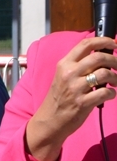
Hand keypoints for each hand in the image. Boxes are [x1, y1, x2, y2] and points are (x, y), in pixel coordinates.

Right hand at [27, 35, 116, 160]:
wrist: (50, 120)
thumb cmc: (59, 98)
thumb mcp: (63, 77)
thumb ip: (80, 66)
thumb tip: (103, 57)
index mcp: (64, 64)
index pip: (85, 44)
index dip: (103, 41)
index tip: (113, 44)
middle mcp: (69, 74)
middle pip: (99, 57)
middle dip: (115, 60)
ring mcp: (75, 88)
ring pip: (105, 74)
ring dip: (116, 78)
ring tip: (115, 83)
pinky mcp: (83, 102)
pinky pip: (106, 92)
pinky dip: (113, 93)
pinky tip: (109, 95)